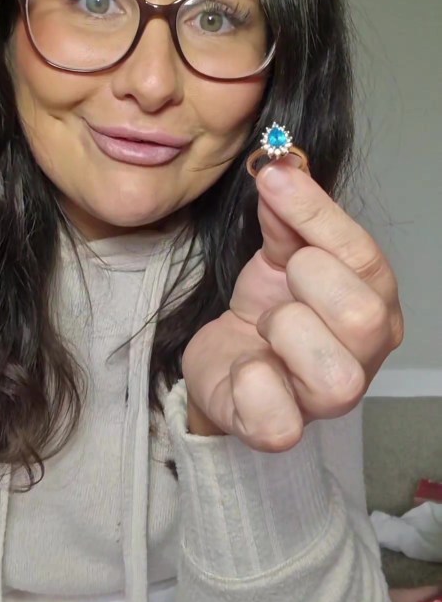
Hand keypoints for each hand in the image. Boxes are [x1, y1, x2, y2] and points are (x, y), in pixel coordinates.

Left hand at [183, 155, 403, 449]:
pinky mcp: (282, 432)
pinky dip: (251, 382)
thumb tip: (282, 168)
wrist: (226, 365)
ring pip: (333, 374)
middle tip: (281, 280)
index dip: (316, 214)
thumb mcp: (279, 254)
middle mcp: (366, 357)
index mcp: (376, 304)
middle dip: (306, 281)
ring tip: (267, 326)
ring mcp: (330, 403)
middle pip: (362, 314)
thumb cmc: (266, 310)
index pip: (363, 256)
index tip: (273, 179)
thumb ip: (287, 217)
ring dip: (283, 331)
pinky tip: (247, 365)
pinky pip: (279, 420)